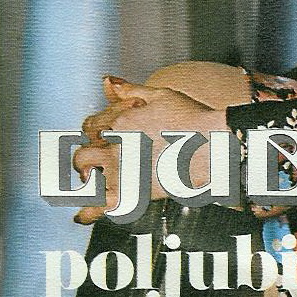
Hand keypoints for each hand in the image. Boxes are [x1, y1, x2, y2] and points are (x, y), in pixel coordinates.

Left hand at [74, 78, 227, 223]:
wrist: (213, 145)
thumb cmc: (192, 119)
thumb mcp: (162, 95)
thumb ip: (131, 89)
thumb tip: (108, 82)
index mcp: (121, 121)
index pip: (90, 126)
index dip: (94, 131)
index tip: (101, 137)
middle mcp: (115, 145)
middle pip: (83, 151)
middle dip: (88, 155)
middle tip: (97, 160)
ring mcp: (119, 170)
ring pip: (84, 176)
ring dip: (86, 178)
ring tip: (95, 180)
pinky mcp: (128, 193)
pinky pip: (97, 207)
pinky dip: (87, 213)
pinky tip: (85, 214)